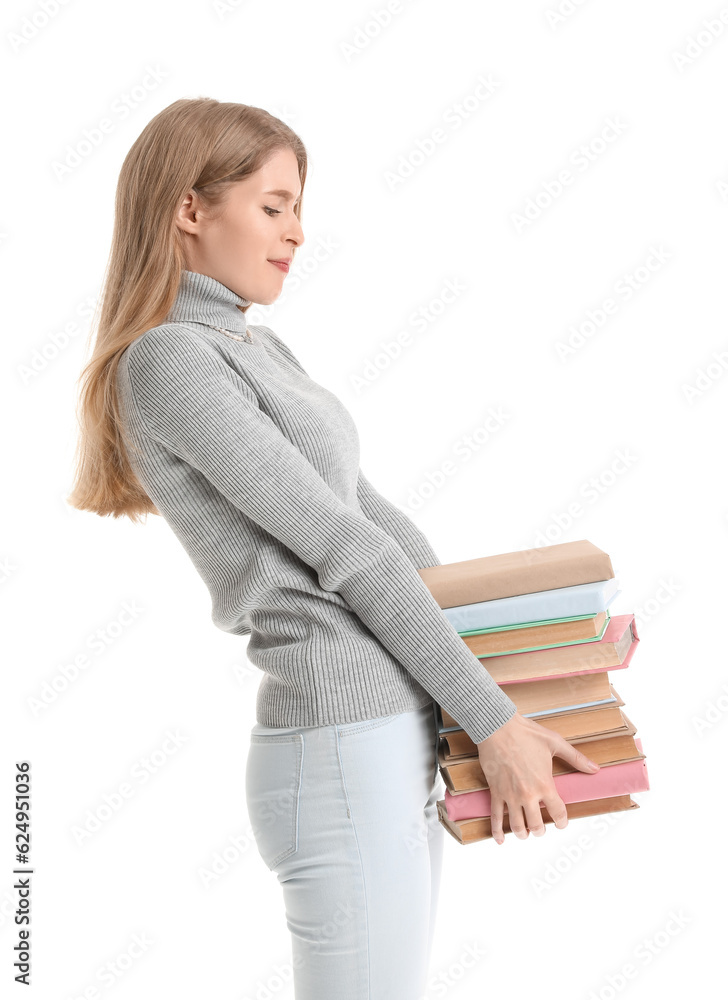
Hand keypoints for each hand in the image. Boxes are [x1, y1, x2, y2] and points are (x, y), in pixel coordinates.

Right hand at [477, 711, 600, 844]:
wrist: (498, 727)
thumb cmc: (526, 733)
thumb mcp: (555, 743)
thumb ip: (576, 758)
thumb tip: (595, 768)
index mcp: (545, 785)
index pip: (558, 813)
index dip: (562, 822)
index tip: (561, 823)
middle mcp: (528, 795)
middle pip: (536, 826)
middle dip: (540, 830)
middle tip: (541, 828)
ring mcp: (510, 795)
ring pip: (517, 826)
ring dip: (523, 834)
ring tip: (525, 833)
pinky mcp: (496, 792)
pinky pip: (495, 817)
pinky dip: (497, 831)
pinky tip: (500, 840)